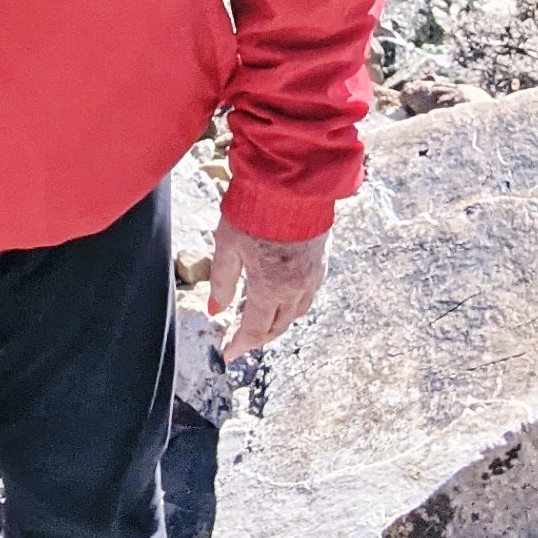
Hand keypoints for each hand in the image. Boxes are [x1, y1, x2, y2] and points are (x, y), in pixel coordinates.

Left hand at [206, 210, 327, 358]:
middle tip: (239, 338)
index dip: (240, 344)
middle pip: (277, 325)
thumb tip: (215, 310)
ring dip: (277, 321)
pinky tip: (280, 296)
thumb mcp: (227, 246)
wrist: (292, 184)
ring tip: (257, 318)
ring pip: (296, 312)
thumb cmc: (255, 210)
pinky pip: (308, 294)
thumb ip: (222, 282)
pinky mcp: (322, 260)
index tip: (228, 353)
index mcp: (271, 287)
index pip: (255, 329)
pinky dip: (292, 303)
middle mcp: (296, 287)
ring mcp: (313, 275)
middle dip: (258, 337)